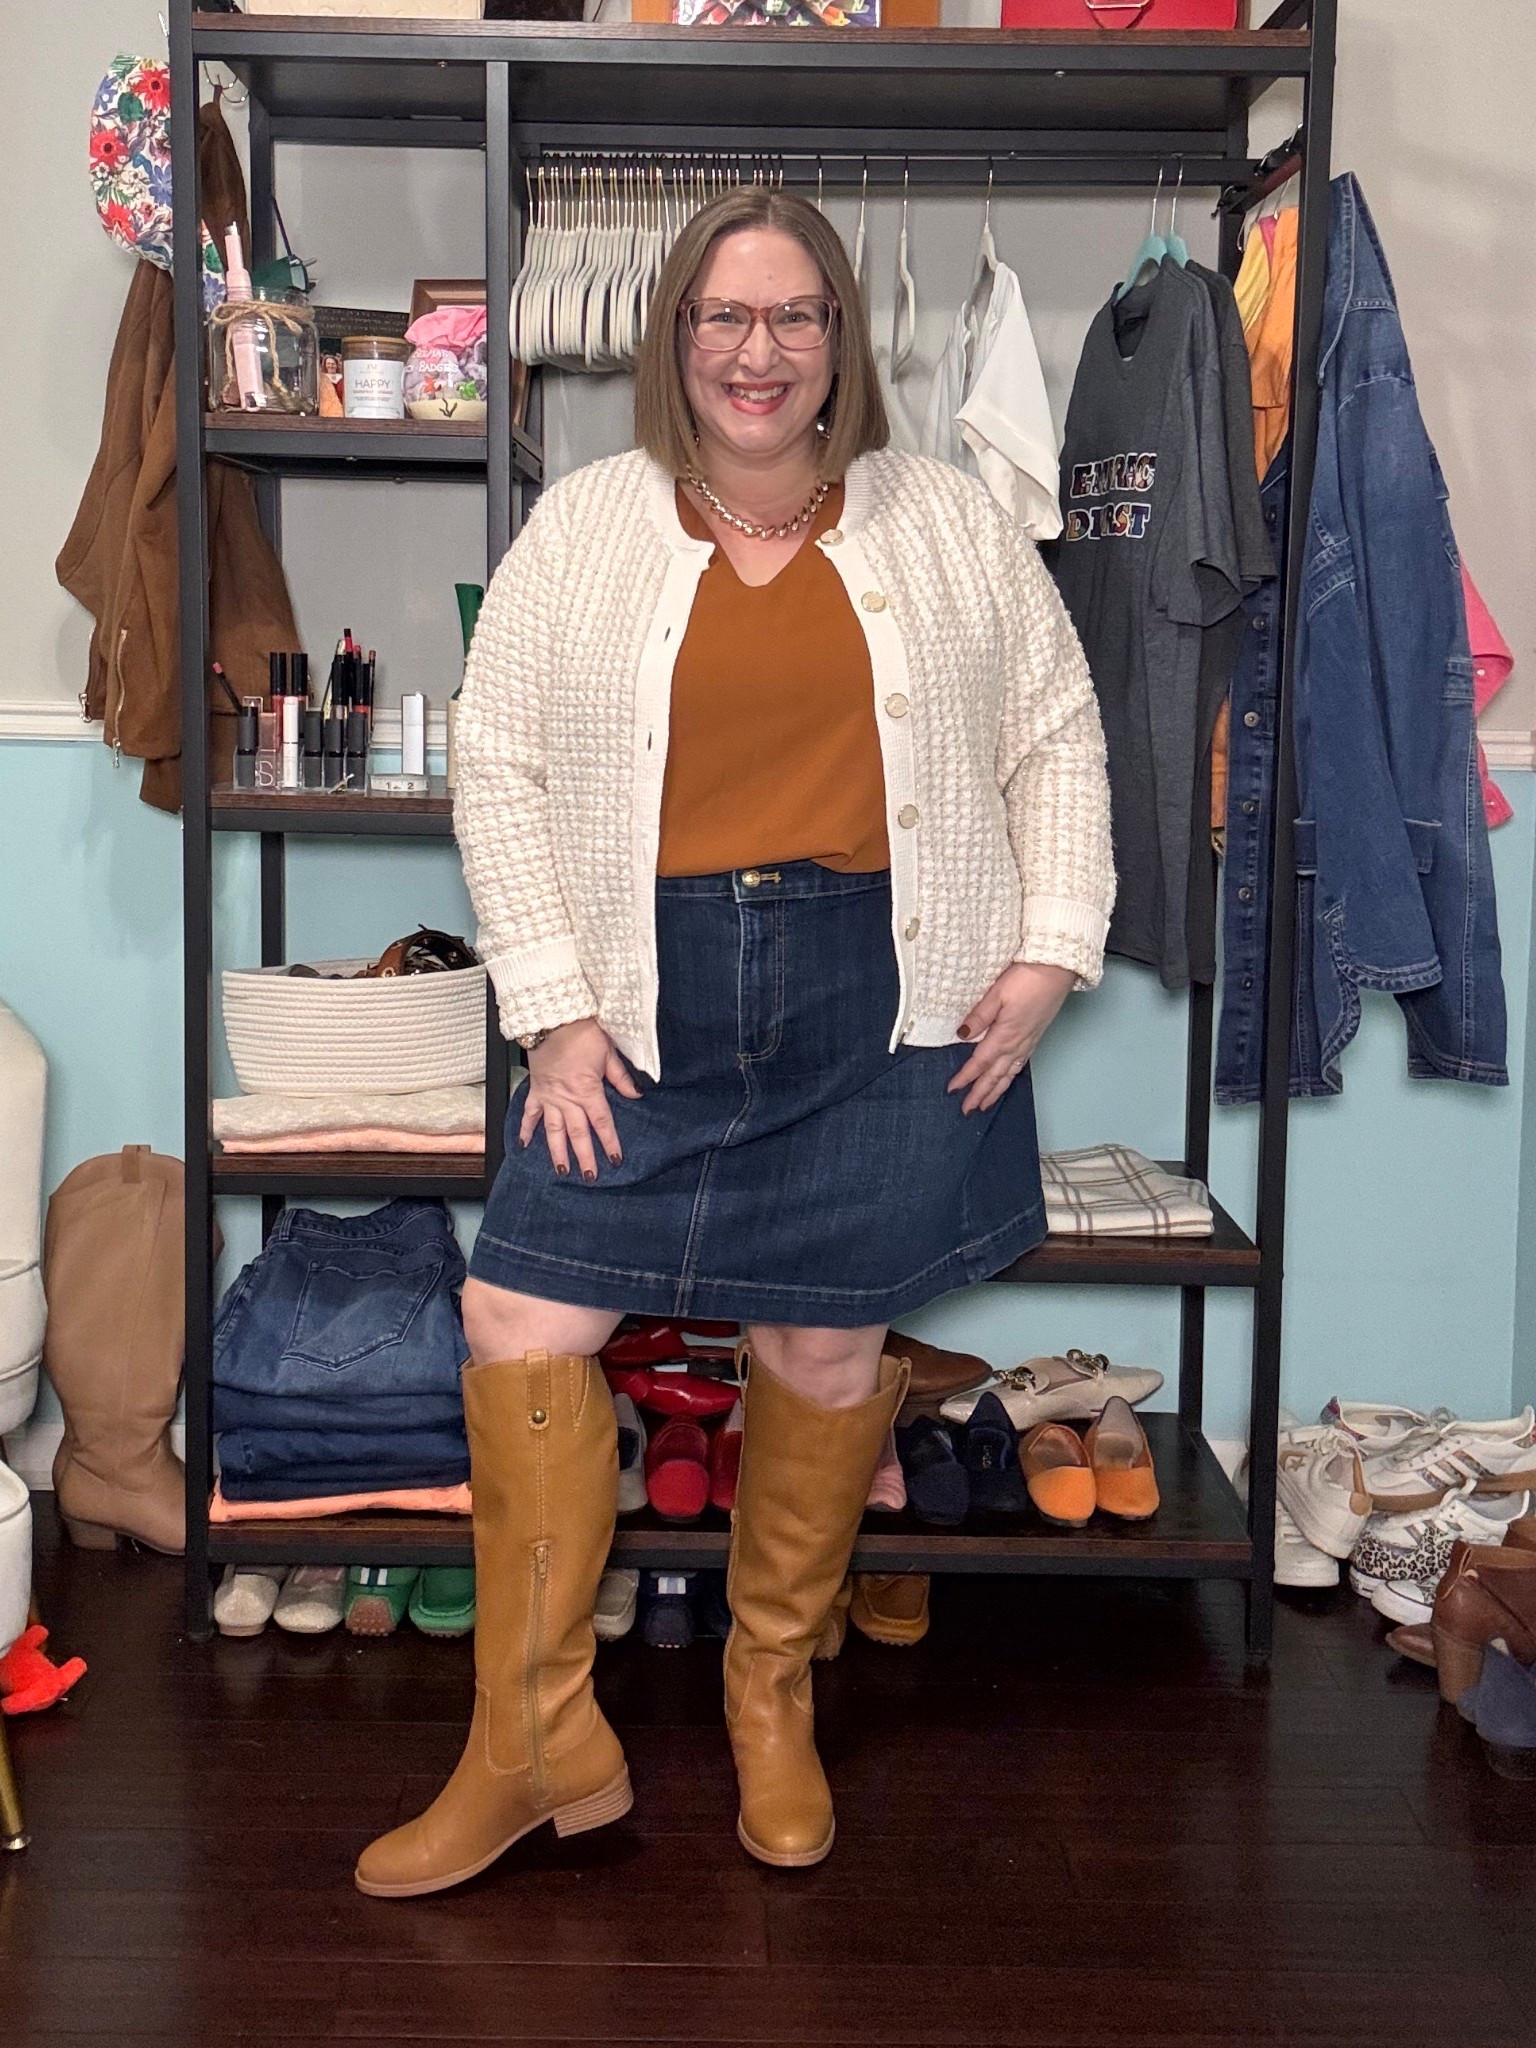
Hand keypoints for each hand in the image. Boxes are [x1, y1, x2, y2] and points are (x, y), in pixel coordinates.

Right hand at [519, 1018, 640, 1179]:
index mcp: (587, 1090)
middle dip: (584, 1157)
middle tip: (589, 1176)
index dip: (609, 1142)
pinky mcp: (536, 1090)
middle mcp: (567, 1098)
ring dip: (557, 1152)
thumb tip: (636, 1095)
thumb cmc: (581, 1032)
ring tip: (562, 1170)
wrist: (552, 1018)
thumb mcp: (608, 1053)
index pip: (602, 1123)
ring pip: (553, 1130)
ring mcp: (549, 1096)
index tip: (616, 1159)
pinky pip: (529, 1114)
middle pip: (577, 1133)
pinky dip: (526, 1129)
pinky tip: (524, 1144)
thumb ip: (621, 1078)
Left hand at [947, 963, 1075, 1114]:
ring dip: (995, 1090)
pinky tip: (1007, 1079)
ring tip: (985, 1104)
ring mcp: (1029, 1041)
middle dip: (980, 1093)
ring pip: (1009, 1073)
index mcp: (1005, 1034)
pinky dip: (1010, 1077)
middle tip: (967, 1110)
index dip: (965, 1077)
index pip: (980, 1062)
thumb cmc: (1029, 977)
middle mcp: (1018, 1043)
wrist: (1059, 969)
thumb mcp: (996, 993)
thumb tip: (962, 1035)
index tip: (952, 1090)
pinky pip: (1020, 1064)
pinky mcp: (1036, 1035)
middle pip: (995, 1075)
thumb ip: (979, 1016)